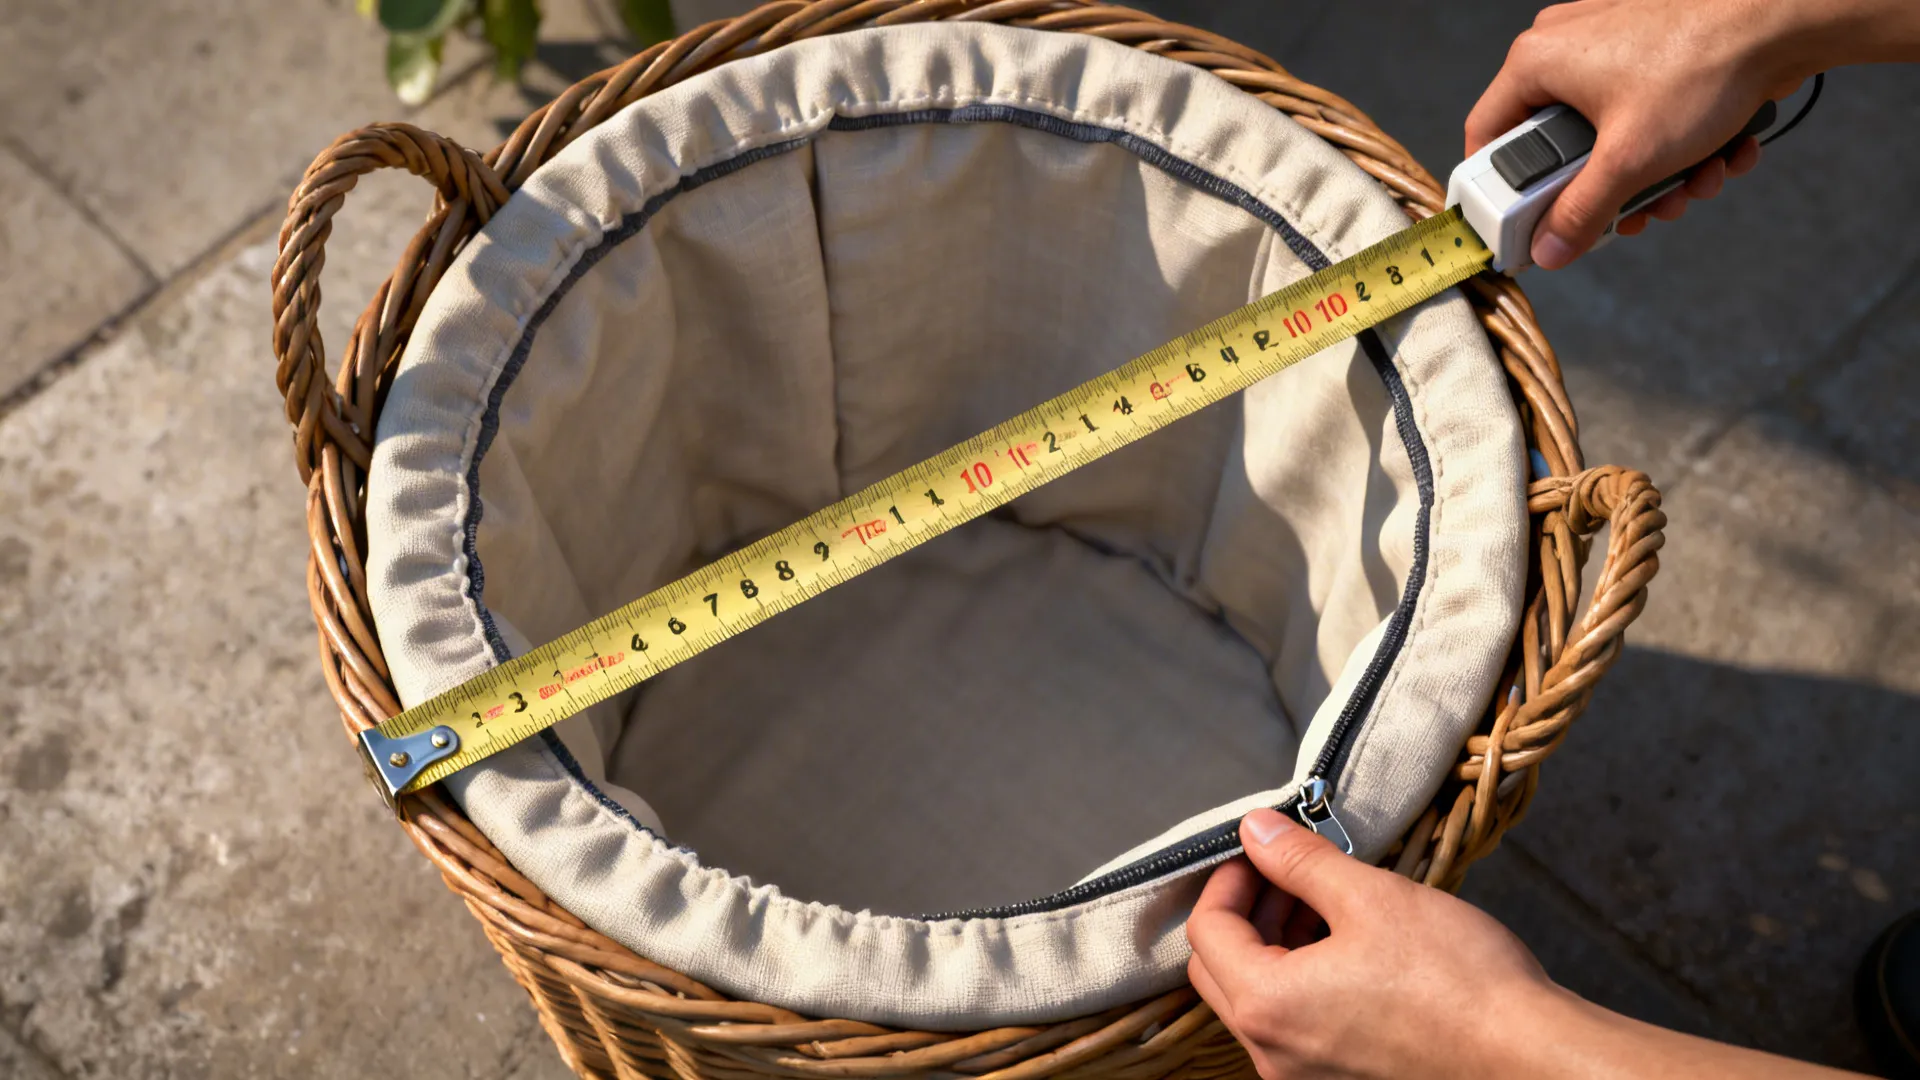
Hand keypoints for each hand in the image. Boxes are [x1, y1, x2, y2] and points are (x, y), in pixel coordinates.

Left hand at [1185, 809, 1551, 1078]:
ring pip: (1259, 999)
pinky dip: (1305, 980)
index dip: (1229, 878)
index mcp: (1267, 1006)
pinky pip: (1297, 1025)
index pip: (1208, 931)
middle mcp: (1273, 1055)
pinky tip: (1349, 947)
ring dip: (1277, 945)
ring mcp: (1305, 1077)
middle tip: (1288, 873)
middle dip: (1247, 912)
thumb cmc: (1459, 982)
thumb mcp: (1369, 897)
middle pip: (1220, 971)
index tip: (1261, 850)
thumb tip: (1256, 832)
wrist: (1529, 1056)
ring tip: (1327, 902)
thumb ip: (1299, 862)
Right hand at [1464, 0, 1811, 268]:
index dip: (1502, 193)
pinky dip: (1679, 146)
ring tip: (1691, 183)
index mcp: (1536, 62)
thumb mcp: (1628, 160)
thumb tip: (1549, 249)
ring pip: (1609, 138)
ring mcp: (1611, 47)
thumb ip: (1581, 213)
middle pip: (1557, 148)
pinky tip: (1716, 154)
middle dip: (1606, 192)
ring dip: (1653, 177)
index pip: (1485, 138)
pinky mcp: (1653, 53)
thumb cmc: (1702, 64)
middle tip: (1631, 213)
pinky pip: (1646, 117)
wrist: (1785, 17)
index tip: (1528, 228)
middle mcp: (1565, 47)